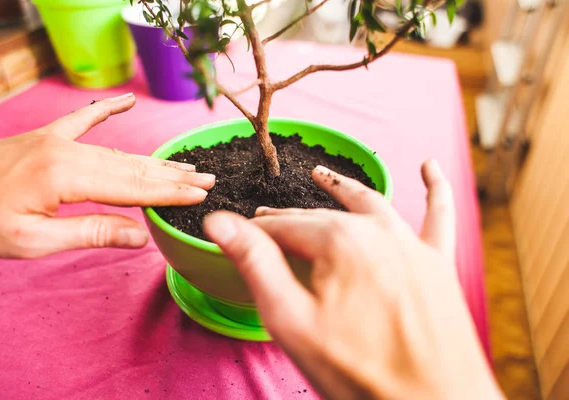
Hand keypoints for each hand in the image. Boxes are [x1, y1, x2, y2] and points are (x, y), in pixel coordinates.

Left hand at [0, 93, 214, 258]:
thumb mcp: (32, 241)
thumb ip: (90, 233)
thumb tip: (140, 236)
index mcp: (65, 176)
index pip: (133, 187)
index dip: (170, 192)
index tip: (203, 194)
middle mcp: (65, 150)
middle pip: (132, 166)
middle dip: (172, 175)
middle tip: (209, 178)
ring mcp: (54, 139)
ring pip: (115, 150)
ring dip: (153, 160)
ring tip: (185, 164)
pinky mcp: (43, 138)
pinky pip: (82, 121)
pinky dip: (107, 112)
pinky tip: (127, 102)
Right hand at [204, 161, 501, 399]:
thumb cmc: (358, 373)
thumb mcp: (292, 321)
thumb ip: (256, 264)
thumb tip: (219, 221)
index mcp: (341, 241)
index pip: (286, 226)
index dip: (259, 230)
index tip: (242, 233)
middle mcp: (379, 232)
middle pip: (322, 216)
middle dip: (290, 219)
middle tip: (266, 223)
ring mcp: (413, 245)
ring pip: (371, 204)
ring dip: (343, 189)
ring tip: (321, 175)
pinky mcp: (438, 263)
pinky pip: (439, 216)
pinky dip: (436, 190)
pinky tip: (430, 168)